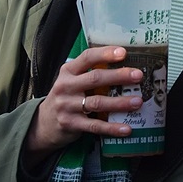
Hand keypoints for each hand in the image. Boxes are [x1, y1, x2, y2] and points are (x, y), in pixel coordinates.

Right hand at [23, 46, 142, 166]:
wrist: (44, 123)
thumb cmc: (66, 97)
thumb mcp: (71, 81)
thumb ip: (89, 73)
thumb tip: (124, 66)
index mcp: (68, 71)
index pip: (87, 57)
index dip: (105, 54)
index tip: (124, 52)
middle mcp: (66, 86)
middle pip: (95, 78)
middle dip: (119, 76)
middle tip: (138, 76)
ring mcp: (67, 106)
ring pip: (97, 102)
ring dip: (120, 102)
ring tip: (137, 102)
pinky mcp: (71, 124)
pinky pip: (95, 126)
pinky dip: (112, 128)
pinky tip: (126, 128)